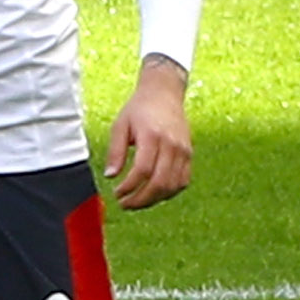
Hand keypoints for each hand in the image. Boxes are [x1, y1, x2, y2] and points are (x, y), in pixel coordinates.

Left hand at [106, 57, 192, 209]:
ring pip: (173, 185)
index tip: (116, 194)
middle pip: (160, 182)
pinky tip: (153, 194)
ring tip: (136, 202)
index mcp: (152, 137)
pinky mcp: (190, 155)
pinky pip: (183, 181)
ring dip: (154, 199)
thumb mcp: (120, 126)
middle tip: (124, 205)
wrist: (164, 94)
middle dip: (141, 199)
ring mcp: (184, 151)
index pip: (143, 170)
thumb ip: (115, 151)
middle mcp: (172, 145)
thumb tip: (110, 176)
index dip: (130, 187)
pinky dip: (169, 192)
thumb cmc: (138, 110)